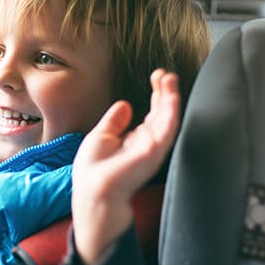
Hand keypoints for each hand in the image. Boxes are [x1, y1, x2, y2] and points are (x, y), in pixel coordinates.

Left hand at [72, 69, 179, 264]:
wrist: (92, 190)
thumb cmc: (92, 171)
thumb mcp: (101, 136)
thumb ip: (115, 121)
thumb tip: (125, 104)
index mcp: (136, 140)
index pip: (153, 114)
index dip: (157, 94)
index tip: (157, 76)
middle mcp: (148, 143)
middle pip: (162, 113)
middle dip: (165, 92)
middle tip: (165, 73)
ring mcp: (153, 147)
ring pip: (169, 117)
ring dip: (171, 96)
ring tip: (170, 77)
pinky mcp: (155, 150)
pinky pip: (168, 126)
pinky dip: (171, 108)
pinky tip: (171, 93)